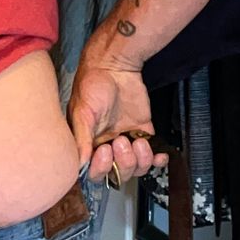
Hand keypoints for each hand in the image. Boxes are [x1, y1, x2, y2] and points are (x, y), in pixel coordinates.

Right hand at [68, 61, 167, 183]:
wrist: (114, 66)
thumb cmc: (92, 85)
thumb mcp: (82, 112)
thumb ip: (82, 139)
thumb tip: (80, 165)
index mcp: (88, 145)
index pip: (94, 172)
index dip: (101, 168)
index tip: (105, 150)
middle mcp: (107, 147)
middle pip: (118, 174)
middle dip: (123, 162)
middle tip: (121, 141)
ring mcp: (126, 141)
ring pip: (136, 167)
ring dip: (140, 160)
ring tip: (137, 141)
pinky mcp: (143, 133)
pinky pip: (152, 155)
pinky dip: (157, 160)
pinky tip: (159, 156)